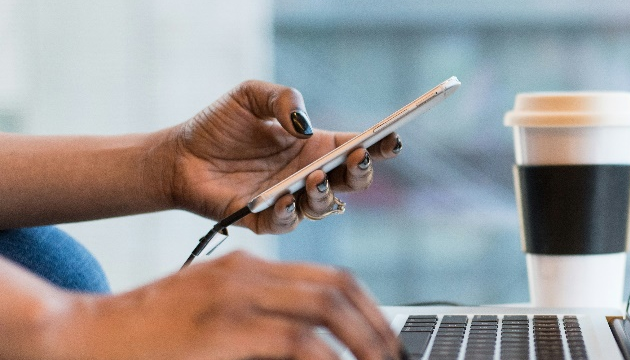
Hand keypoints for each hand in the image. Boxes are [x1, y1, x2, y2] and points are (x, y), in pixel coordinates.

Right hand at [56, 251, 401, 359]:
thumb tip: (313, 349)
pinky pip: (297, 343)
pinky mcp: (224, 330)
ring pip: (326, 310)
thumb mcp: (209, 314)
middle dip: (378, 326)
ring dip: (365, 343)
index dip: (369, 309)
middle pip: (338, 288)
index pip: (330, 278)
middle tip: (394, 358)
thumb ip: (259, 320)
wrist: (76, 336)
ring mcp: (235, 298)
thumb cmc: (142, 335)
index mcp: (247, 266)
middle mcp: (246, 274)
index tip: (386, 339)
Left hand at [161, 80, 401, 233]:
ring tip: (315, 177)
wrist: (178, 156)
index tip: (392, 138)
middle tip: (357, 157)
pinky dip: (289, 212)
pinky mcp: (263, 220)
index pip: (357, 148)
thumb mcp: (250, 95)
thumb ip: (282, 99)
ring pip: (325, 207)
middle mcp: (308, 176)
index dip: (379, 145)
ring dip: (326, 194)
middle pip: (352, 182)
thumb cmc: (218, 126)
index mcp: (315, 147)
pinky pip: (286, 223)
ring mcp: (289, 200)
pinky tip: (284, 197)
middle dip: (362, 172)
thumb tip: (304, 125)